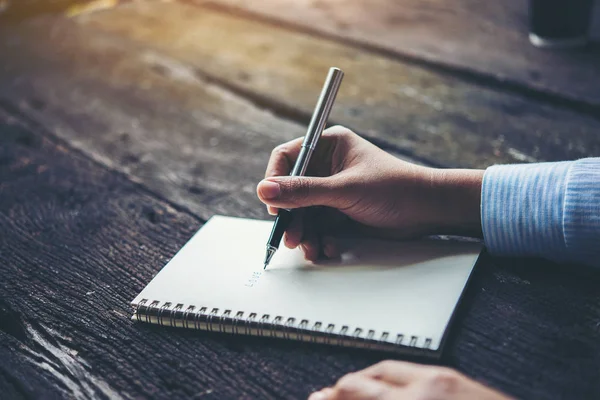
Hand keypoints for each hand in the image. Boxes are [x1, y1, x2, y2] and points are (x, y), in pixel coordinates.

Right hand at [256, 126, 482, 260]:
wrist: (426, 212)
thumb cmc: (395, 188)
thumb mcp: (345, 189)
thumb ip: (304, 191)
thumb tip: (264, 190)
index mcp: (329, 146)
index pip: (287, 158)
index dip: (275, 180)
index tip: (273, 203)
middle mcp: (327, 167)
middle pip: (291, 190)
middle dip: (290, 215)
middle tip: (290, 236)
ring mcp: (332, 191)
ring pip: (302, 212)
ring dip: (303, 232)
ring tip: (310, 247)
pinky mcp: (338, 212)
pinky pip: (316, 226)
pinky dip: (317, 239)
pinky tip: (327, 247)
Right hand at [308, 361, 511, 399]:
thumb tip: (365, 399)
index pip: (360, 395)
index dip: (335, 398)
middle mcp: (424, 388)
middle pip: (365, 383)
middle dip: (338, 390)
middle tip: (322, 396)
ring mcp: (438, 379)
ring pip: (384, 370)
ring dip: (359, 379)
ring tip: (343, 388)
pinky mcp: (451, 375)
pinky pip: (408, 367)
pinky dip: (385, 374)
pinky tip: (380, 381)